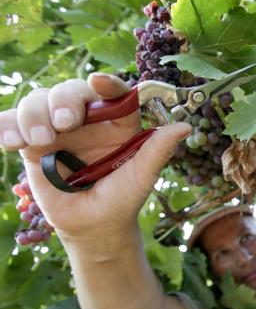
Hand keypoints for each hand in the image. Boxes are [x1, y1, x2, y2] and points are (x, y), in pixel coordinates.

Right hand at [0, 74, 191, 239]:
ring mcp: (57, 128)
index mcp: (117, 120)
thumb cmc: (122, 198)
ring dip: (34, 114)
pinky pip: (11, 124)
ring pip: (37, 101)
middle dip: (64, 100)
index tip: (99, 82)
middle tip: (65, 122)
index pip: (113, 92)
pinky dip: (7, 126)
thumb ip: (159, 150)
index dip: (107, 83)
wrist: (93, 225)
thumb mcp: (142, 176)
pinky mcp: (31, 143)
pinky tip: (9, 143)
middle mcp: (87, 118)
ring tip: (40, 141)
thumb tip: (184, 126)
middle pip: (70, 91)